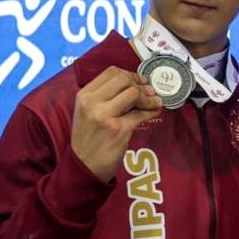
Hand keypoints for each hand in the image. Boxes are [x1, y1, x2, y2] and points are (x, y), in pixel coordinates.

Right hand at [71, 66, 161, 181]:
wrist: (84, 166)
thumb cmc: (88, 138)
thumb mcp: (88, 112)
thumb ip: (104, 97)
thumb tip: (135, 85)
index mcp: (84, 95)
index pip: (111, 72)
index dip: (130, 75)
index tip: (140, 81)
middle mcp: (92, 102)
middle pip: (124, 80)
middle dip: (140, 85)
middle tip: (149, 92)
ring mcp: (105, 115)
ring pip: (134, 94)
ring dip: (149, 97)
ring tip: (155, 102)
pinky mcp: (118, 129)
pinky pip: (141, 114)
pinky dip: (152, 111)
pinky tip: (155, 111)